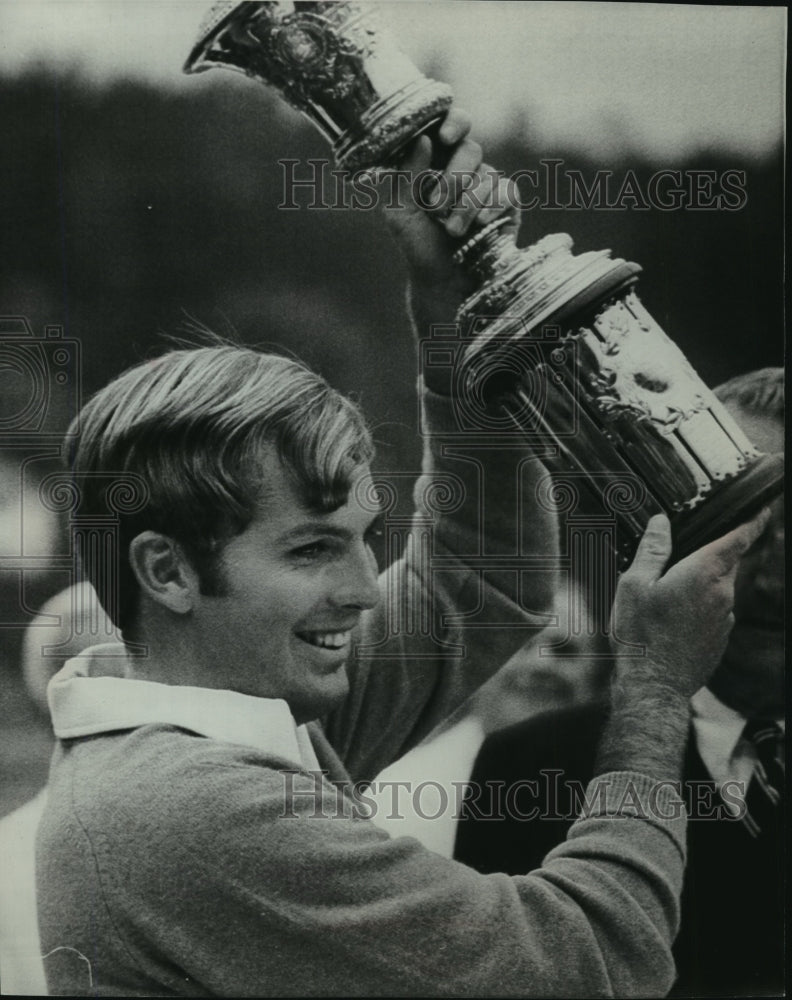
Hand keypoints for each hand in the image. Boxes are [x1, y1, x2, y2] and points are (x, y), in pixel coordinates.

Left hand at [382, 107, 519, 298]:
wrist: (442, 282)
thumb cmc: (418, 246)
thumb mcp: (399, 212)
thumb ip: (406, 175)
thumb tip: (424, 138)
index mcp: (437, 161)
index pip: (450, 126)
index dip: (452, 123)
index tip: (443, 137)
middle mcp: (464, 169)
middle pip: (471, 149)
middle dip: (453, 177)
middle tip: (436, 206)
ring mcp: (487, 186)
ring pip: (487, 175)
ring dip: (466, 204)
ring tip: (451, 231)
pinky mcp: (507, 206)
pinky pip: (507, 192)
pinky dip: (492, 206)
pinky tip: (480, 223)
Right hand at [610, 509, 771, 699]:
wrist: (653, 687)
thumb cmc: (641, 635)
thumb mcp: (634, 584)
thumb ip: (652, 550)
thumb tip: (662, 523)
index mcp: (704, 574)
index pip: (739, 539)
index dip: (752, 521)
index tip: (762, 509)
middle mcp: (723, 594)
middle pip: (726, 563)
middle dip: (712, 554)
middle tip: (685, 554)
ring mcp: (724, 620)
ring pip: (718, 589)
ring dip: (700, 585)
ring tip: (666, 594)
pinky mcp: (719, 640)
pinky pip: (713, 613)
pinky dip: (697, 608)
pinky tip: (670, 620)